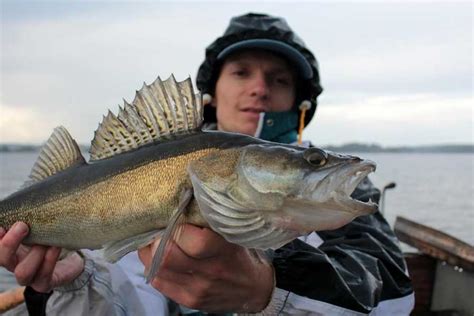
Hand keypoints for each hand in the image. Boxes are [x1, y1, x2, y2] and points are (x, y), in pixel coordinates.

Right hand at [0, 222, 84, 292]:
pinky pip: (44, 274)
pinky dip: (49, 259)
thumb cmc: (51, 237)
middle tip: (23, 226)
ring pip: (22, 272)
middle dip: (10, 243)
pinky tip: (55, 247)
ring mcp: (29, 277)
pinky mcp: (44, 283)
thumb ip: (32, 215)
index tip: (1, 225)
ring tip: (45, 242)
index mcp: (10, 249)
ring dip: (34, 254)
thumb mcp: (39, 225)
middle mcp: (15, 264)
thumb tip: (32, 192)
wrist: (72, 257)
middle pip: (2, 259)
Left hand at [138, 224, 273, 312]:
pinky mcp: (188, 301)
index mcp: (224, 251)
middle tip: (157, 227)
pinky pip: (159, 282)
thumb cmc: (240, 254)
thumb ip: (210, 221)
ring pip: (158, 269)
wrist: (253, 289)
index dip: (177, 226)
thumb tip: (182, 201)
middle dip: (156, 239)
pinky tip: (158, 257)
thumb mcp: (233, 234)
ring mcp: (197, 289)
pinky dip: (152, 266)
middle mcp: (210, 272)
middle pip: (168, 256)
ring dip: (150, 252)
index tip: (173, 215)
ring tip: (154, 240)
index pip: (195, 241)